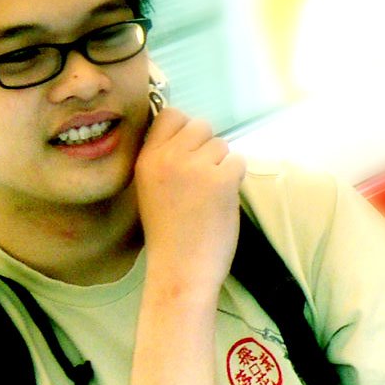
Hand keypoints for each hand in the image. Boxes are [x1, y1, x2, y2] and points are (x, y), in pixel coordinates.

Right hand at [134, 107, 245, 297]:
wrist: (181, 269)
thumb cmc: (168, 234)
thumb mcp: (150, 188)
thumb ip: (164, 160)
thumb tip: (190, 136)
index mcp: (147, 159)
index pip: (171, 115)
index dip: (185, 129)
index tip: (188, 152)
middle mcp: (169, 157)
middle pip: (200, 125)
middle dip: (206, 148)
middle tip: (202, 178)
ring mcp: (196, 167)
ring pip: (221, 145)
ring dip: (221, 165)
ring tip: (209, 195)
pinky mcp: (222, 180)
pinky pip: (238, 161)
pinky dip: (235, 178)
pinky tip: (222, 200)